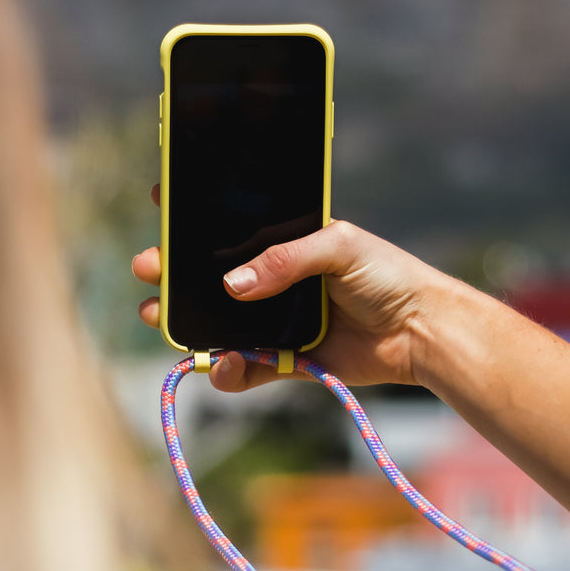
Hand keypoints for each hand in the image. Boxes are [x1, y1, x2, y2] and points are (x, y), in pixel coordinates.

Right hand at [132, 185, 457, 391]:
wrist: (420, 329)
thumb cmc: (387, 275)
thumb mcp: (339, 246)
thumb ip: (285, 260)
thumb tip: (230, 286)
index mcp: (289, 244)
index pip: (235, 229)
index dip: (199, 218)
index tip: (162, 201)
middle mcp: (278, 282)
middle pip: (215, 278)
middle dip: (177, 274)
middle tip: (149, 268)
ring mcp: (279, 321)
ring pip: (222, 324)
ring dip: (188, 323)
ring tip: (159, 317)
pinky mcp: (288, 359)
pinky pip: (248, 367)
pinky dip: (229, 369)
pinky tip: (219, 363)